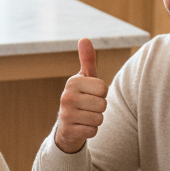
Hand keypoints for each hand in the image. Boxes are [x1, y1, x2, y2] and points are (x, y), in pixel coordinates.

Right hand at [53, 39, 107, 153]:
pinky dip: (91, 131)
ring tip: (85, 117)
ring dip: (96, 120)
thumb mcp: (85, 78)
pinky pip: (93, 131)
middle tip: (88, 107)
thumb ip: (87, 60)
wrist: (67, 125)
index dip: (102, 94)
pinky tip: (82, 127)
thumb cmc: (81, 97)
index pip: (103, 88)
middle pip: (102, 104)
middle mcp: (67, 96)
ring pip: (99, 118)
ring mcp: (66, 114)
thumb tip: (84, 39)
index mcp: (73, 82)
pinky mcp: (68, 131)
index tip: (91, 95)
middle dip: (100, 108)